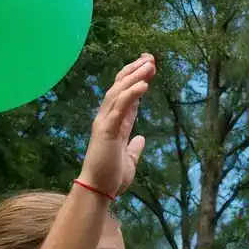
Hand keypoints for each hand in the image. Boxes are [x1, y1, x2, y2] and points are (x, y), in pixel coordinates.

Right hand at [79, 54, 152, 198]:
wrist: (99, 190)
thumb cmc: (111, 177)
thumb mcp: (129, 159)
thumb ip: (133, 147)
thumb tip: (141, 139)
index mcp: (115, 124)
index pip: (126, 96)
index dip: (136, 80)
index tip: (148, 67)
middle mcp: (107, 118)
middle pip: (120, 87)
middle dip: (135, 71)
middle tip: (150, 58)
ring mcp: (105, 122)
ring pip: (119, 92)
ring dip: (134, 77)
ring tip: (149, 65)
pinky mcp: (106, 130)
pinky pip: (120, 108)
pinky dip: (131, 94)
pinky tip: (144, 84)